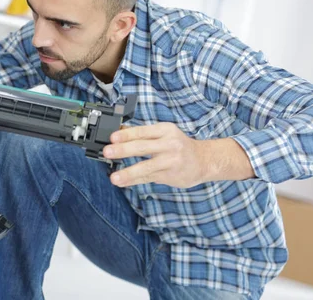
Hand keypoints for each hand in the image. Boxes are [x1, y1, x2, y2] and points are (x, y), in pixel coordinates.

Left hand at [103, 122, 254, 187]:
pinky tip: (123, 182)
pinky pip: (149, 178)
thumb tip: (118, 132)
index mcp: (165, 130)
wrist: (205, 160)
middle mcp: (169, 144)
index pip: (143, 131)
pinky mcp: (170, 176)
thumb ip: (143, 135)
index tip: (112, 137)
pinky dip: (134, 181)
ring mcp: (170, 161)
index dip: (126, 134)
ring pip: (146, 167)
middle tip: (107, 152)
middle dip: (123, 150)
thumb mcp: (164, 133)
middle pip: (143, 147)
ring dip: (128, 172)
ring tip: (114, 177)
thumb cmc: (179, 145)